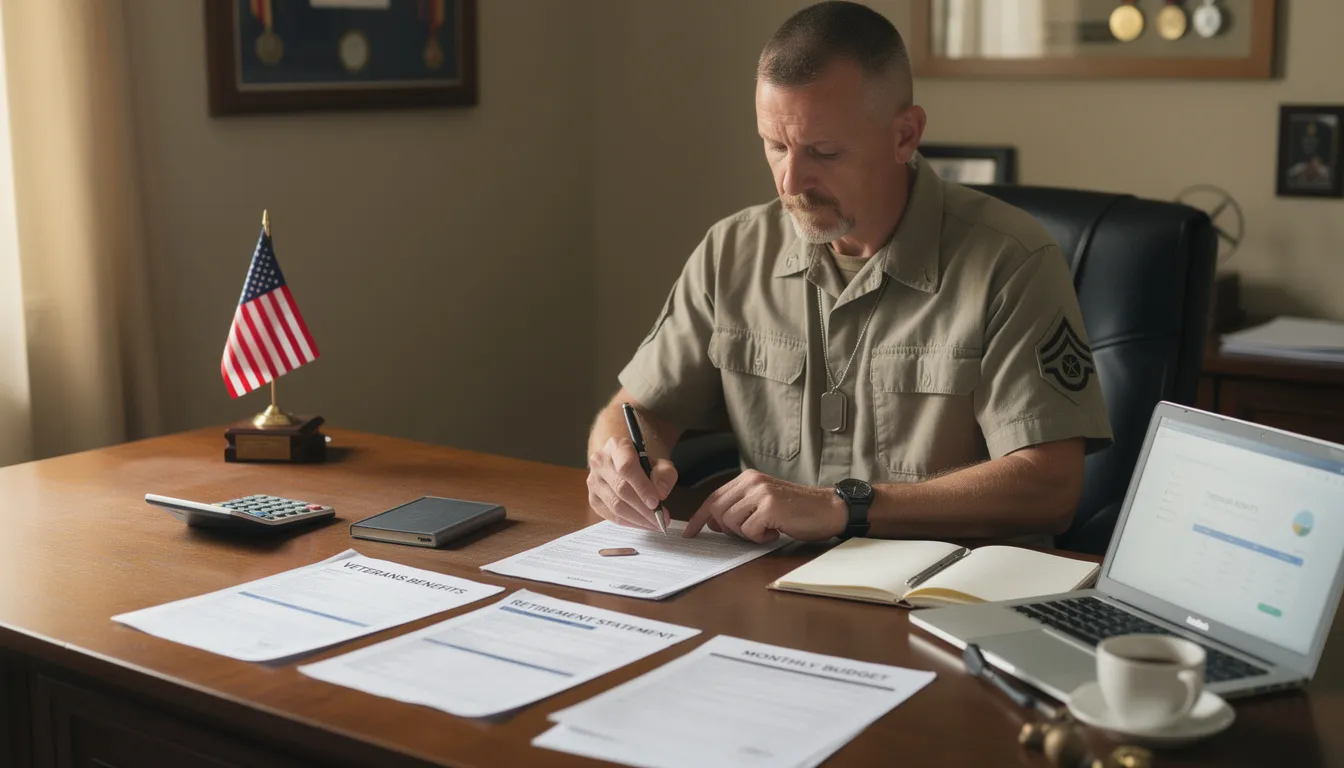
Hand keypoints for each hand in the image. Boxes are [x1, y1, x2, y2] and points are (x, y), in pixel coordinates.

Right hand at [587, 436, 676, 530]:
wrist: (623, 462)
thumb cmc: (643, 463)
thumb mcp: (660, 462)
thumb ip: (665, 474)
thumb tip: (660, 493)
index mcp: (616, 446)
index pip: (626, 467)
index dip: (642, 487)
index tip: (656, 502)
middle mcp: (600, 461)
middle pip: (621, 489)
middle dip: (644, 508)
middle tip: (661, 518)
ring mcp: (593, 481)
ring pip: (615, 505)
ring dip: (638, 518)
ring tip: (654, 523)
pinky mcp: (593, 498)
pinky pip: (611, 515)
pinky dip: (629, 522)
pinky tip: (642, 523)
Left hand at [683, 470, 845, 542]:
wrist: (829, 508)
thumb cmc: (798, 510)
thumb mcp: (764, 502)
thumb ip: (740, 507)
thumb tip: (713, 522)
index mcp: (748, 478)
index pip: (714, 497)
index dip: (700, 517)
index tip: (690, 533)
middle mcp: (752, 481)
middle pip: (717, 511)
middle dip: (728, 529)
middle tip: (752, 531)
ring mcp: (760, 493)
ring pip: (730, 522)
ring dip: (747, 534)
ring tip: (768, 528)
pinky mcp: (769, 507)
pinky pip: (749, 531)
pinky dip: (760, 538)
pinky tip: (776, 531)